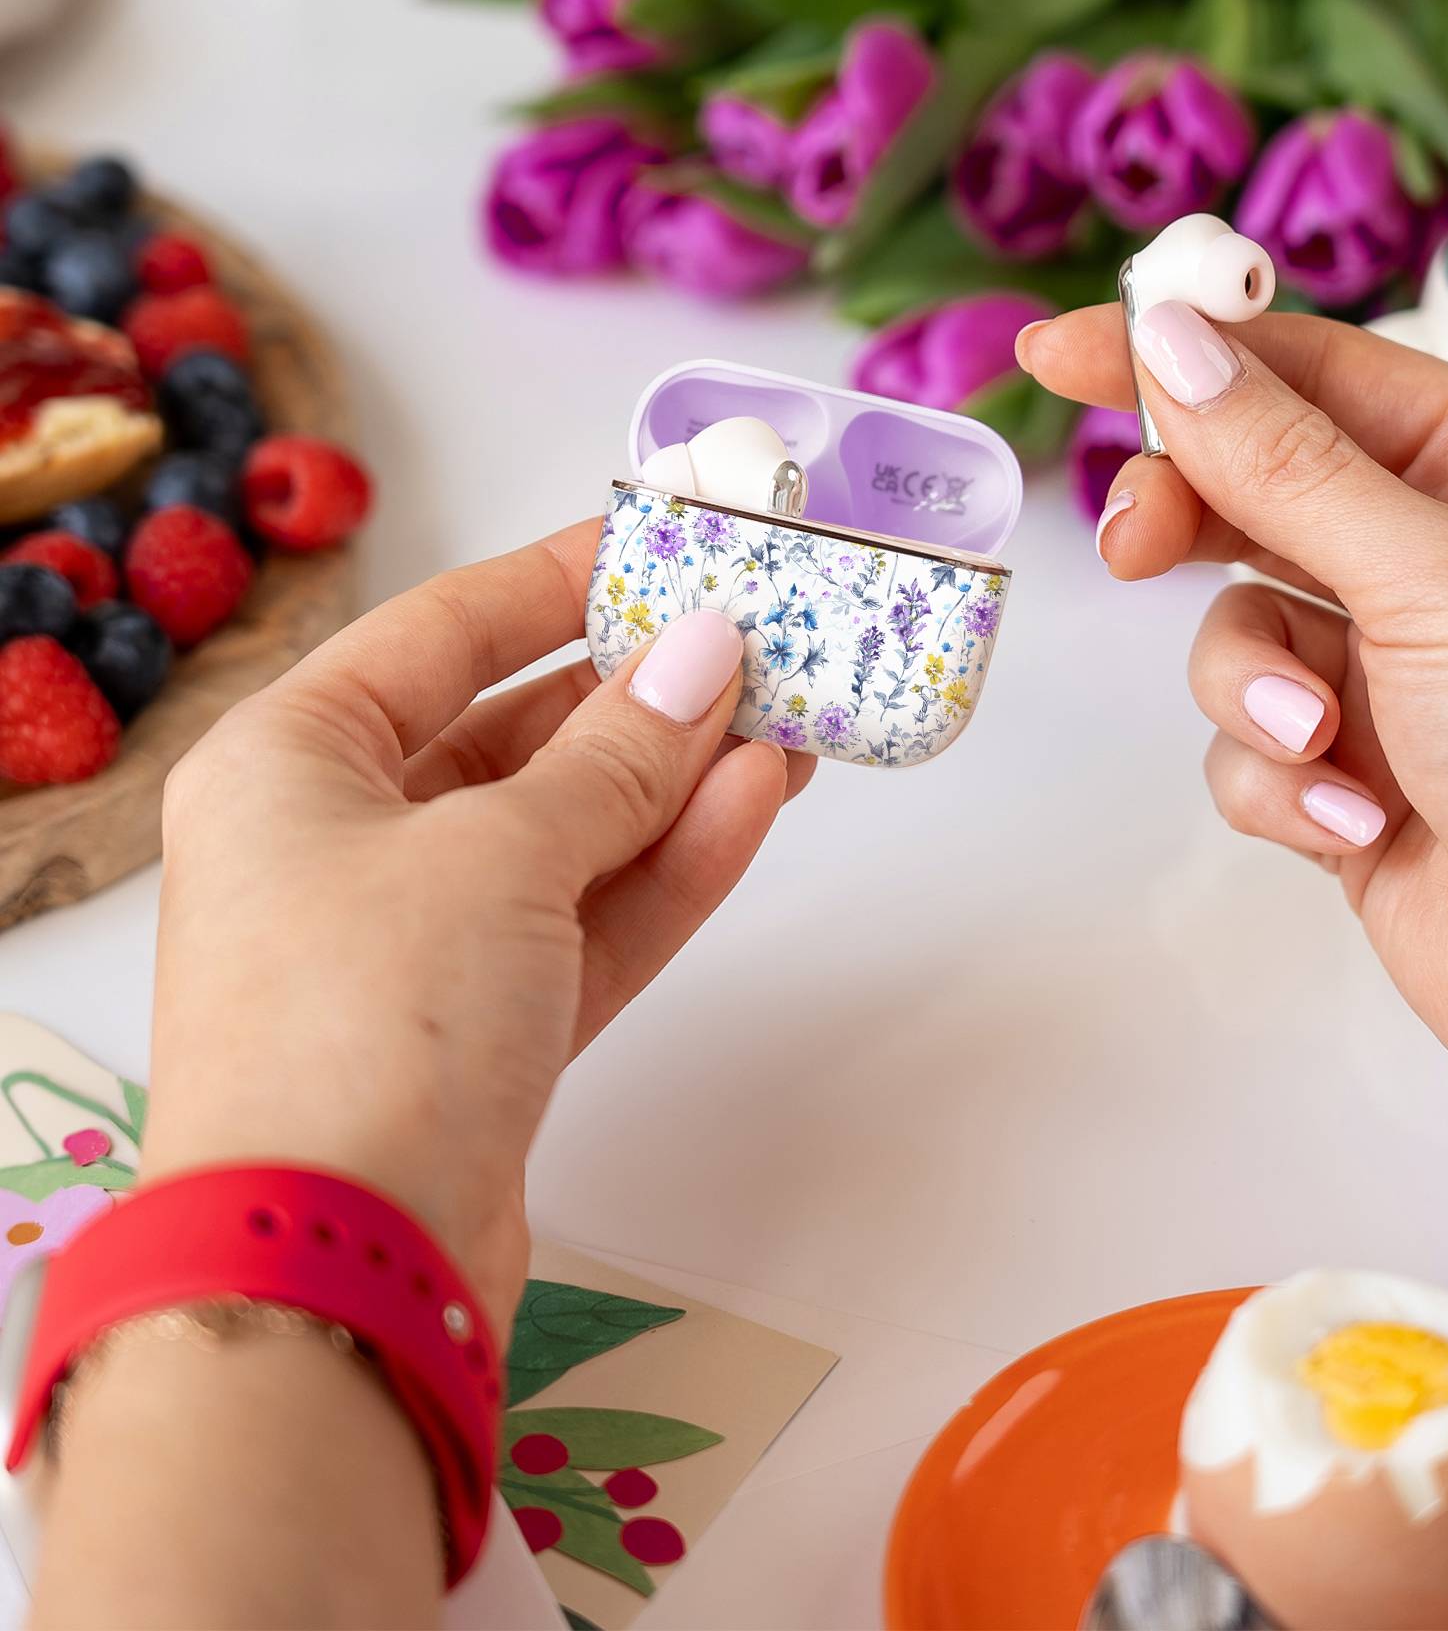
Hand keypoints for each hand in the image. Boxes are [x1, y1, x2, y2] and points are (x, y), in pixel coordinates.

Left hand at [140, 519, 810, 1330]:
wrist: (335, 1273)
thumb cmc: (371, 1017)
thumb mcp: (502, 850)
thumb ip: (618, 751)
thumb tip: (706, 651)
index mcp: (290, 764)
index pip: (444, 631)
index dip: (562, 576)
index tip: (668, 539)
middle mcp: (340, 844)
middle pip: (515, 735)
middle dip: (642, 691)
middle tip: (761, 639)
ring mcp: (417, 945)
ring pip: (570, 832)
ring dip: (678, 778)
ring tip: (793, 716)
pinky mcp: (484, 1032)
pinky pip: (588, 920)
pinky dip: (667, 867)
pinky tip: (756, 801)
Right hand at [1020, 302, 1447, 1130]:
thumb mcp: (1431, 572)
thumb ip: (1283, 461)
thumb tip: (1171, 338)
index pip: (1306, 372)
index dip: (1181, 351)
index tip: (1059, 350)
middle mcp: (1438, 559)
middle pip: (1252, 491)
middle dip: (1189, 525)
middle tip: (1129, 544)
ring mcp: (1392, 675)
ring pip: (1237, 632)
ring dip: (1257, 691)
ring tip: (1323, 746)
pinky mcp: (1355, 781)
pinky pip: (1252, 748)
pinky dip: (1286, 786)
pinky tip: (1358, 829)